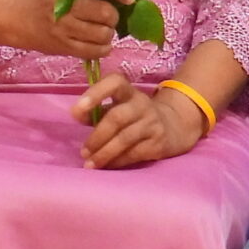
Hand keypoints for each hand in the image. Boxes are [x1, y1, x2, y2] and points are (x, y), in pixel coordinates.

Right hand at [4, 0, 132, 60]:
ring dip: (108, 33)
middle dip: (113, 16)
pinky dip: (103, 48)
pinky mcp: (63, 47)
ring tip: (101, 30)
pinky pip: (95, 51)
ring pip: (103, 34)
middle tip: (107, 17)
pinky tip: (99, 43)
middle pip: (105, 13)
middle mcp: (65, 6)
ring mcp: (63, 28)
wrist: (19, 18)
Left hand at [73, 72, 205, 168]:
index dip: (94, 94)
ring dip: (105, 153)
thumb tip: (76, 115)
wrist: (173, 126)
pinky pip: (135, 153)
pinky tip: (106, 166)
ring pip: (125, 138)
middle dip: (97, 137)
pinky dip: (118, 161)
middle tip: (83, 152)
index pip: (114, 82)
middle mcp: (142, 104)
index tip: (75, 110)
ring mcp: (152, 123)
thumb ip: (95, 110)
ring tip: (90, 163)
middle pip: (116, 118)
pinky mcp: (159, 142)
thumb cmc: (132, 116)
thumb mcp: (115, 107)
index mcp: (127, 91)